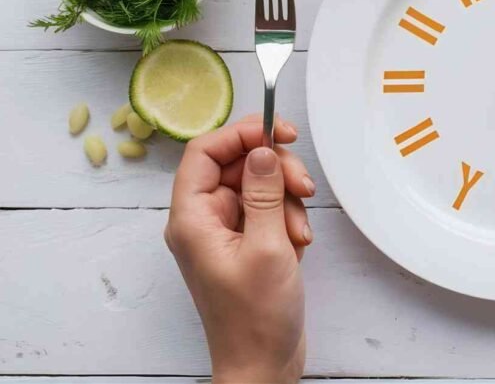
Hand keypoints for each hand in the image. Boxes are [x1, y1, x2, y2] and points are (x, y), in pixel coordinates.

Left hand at [164, 116, 315, 383]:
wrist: (262, 365)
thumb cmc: (255, 319)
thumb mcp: (267, 247)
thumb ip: (264, 193)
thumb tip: (262, 150)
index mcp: (192, 219)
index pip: (205, 151)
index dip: (242, 134)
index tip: (279, 133)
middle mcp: (203, 221)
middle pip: (237, 165)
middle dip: (275, 170)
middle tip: (302, 186)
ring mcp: (225, 233)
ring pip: (258, 186)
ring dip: (287, 199)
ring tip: (300, 231)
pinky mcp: (246, 244)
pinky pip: (268, 210)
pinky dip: (288, 219)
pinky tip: (298, 243)